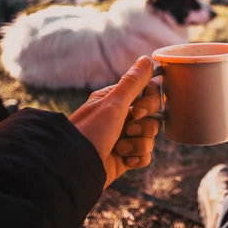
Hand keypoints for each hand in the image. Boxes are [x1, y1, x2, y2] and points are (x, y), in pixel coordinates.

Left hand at [69, 56, 160, 187]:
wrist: (75, 169)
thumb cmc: (90, 132)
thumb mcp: (113, 104)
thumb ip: (133, 82)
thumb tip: (147, 58)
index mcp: (115, 100)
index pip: (147, 93)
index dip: (150, 102)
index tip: (139, 110)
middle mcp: (120, 117)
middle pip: (152, 116)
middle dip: (144, 126)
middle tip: (127, 130)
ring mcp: (123, 138)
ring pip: (150, 137)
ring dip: (138, 144)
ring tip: (120, 149)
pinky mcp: (125, 157)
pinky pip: (145, 155)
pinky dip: (137, 158)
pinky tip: (124, 160)